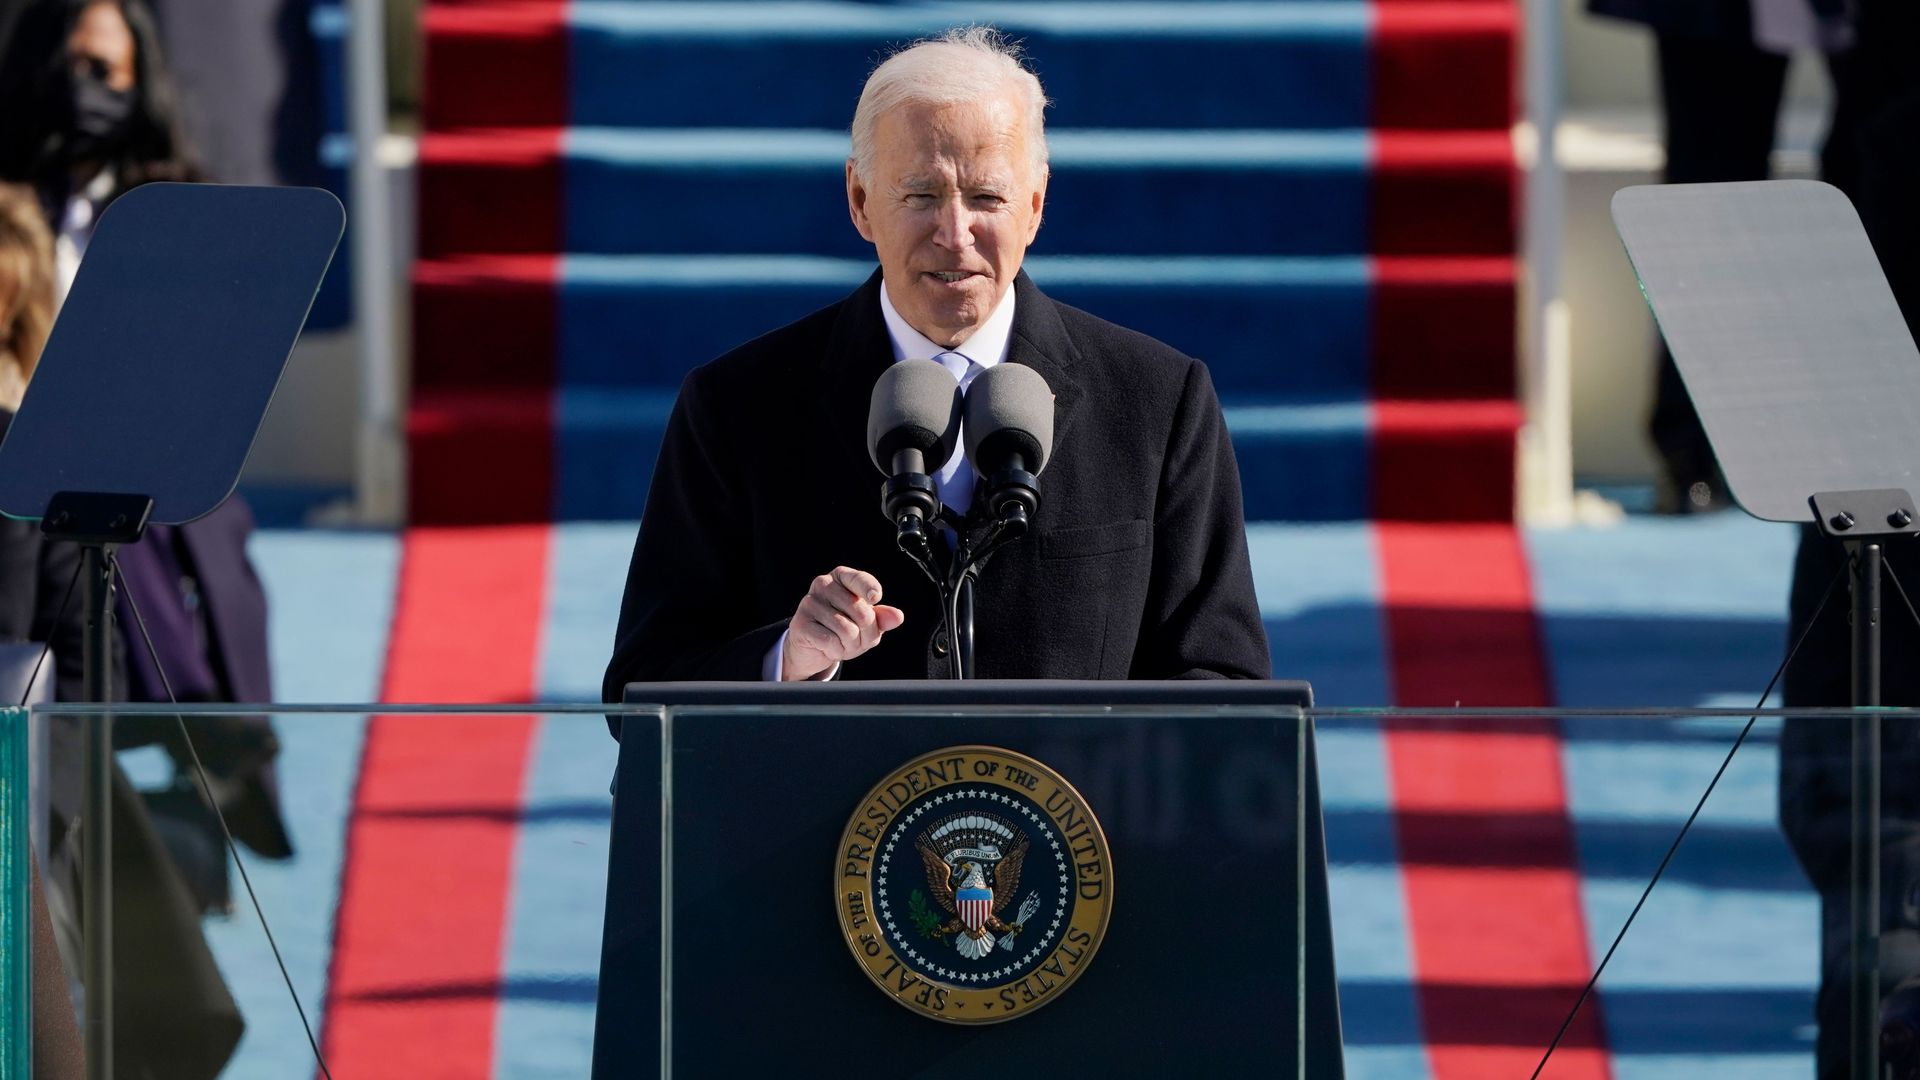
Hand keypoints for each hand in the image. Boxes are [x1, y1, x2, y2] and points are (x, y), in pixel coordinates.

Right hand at [782, 566, 904, 679]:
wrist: (814, 647)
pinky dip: (836, 651)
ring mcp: (809, 603)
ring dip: (851, 645)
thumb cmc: (844, 628)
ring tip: (843, 643)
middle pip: (861, 613)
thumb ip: (882, 618)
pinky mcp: (800, 623)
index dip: (870, 588)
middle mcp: (823, 584)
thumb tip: (897, 616)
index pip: (860, 579)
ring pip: (848, 630)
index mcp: (842, 577)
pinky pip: (831, 641)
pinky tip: (830, 648)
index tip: (875, 598)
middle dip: (866, 634)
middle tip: (857, 639)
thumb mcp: (867, 623)